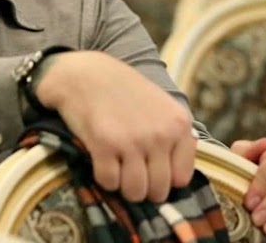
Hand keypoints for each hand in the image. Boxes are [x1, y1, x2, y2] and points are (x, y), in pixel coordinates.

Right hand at [33, 51, 195, 203]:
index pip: (181, 178)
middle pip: (159, 190)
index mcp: (178, 124)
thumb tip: (176, 178)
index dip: (164, 179)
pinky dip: (104, 178)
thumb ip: (174, 136)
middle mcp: (159, 135)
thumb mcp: (161, 105)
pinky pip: (109, 182)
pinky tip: (102, 161)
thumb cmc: (123, 90)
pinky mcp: (104, 145)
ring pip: (135, 192)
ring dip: (124, 187)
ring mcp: (132, 141)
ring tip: (117, 170)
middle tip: (131, 173)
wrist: (84, 73)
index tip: (151, 170)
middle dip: (144, 188)